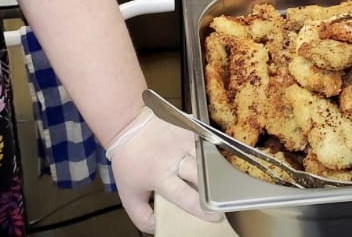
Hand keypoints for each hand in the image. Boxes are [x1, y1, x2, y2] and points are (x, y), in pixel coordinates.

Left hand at [106, 108, 224, 232]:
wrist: (128, 125)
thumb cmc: (130, 161)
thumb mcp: (129, 195)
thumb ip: (142, 217)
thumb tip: (159, 228)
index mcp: (159, 175)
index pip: (185, 195)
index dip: (202, 208)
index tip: (215, 217)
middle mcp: (174, 157)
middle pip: (202, 174)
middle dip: (215, 189)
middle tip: (223, 199)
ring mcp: (184, 140)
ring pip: (209, 157)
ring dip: (217, 170)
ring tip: (223, 182)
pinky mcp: (190, 129)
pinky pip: (208, 142)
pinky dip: (214, 153)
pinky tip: (217, 161)